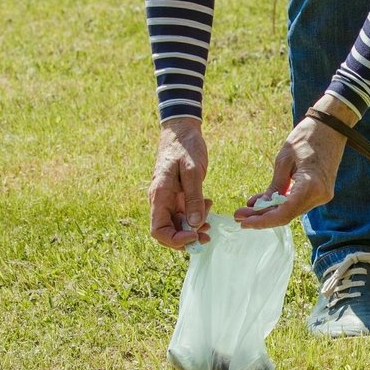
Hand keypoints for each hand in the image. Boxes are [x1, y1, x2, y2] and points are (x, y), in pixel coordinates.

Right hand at [149, 117, 211, 249]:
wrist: (182, 130)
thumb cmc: (185, 147)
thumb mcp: (192, 171)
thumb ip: (193, 198)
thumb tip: (195, 223)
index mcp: (159, 195)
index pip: (158, 230)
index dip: (175, 240)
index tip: (195, 235)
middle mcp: (160, 201)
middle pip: (167, 232)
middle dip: (186, 238)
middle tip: (207, 235)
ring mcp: (168, 199)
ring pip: (177, 225)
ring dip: (194, 228)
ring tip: (210, 219)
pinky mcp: (177, 196)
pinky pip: (184, 214)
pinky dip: (196, 216)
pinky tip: (208, 205)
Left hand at [234, 95, 352, 228]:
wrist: (331, 127)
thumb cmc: (307, 138)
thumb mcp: (284, 160)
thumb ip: (274, 187)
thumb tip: (257, 206)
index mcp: (310, 186)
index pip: (284, 214)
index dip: (262, 221)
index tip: (243, 222)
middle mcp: (319, 196)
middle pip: (287, 215)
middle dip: (262, 217)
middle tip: (239, 216)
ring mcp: (322, 196)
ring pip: (292, 211)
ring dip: (270, 212)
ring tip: (248, 209)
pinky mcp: (321, 192)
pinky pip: (298, 203)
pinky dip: (281, 204)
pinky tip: (264, 202)